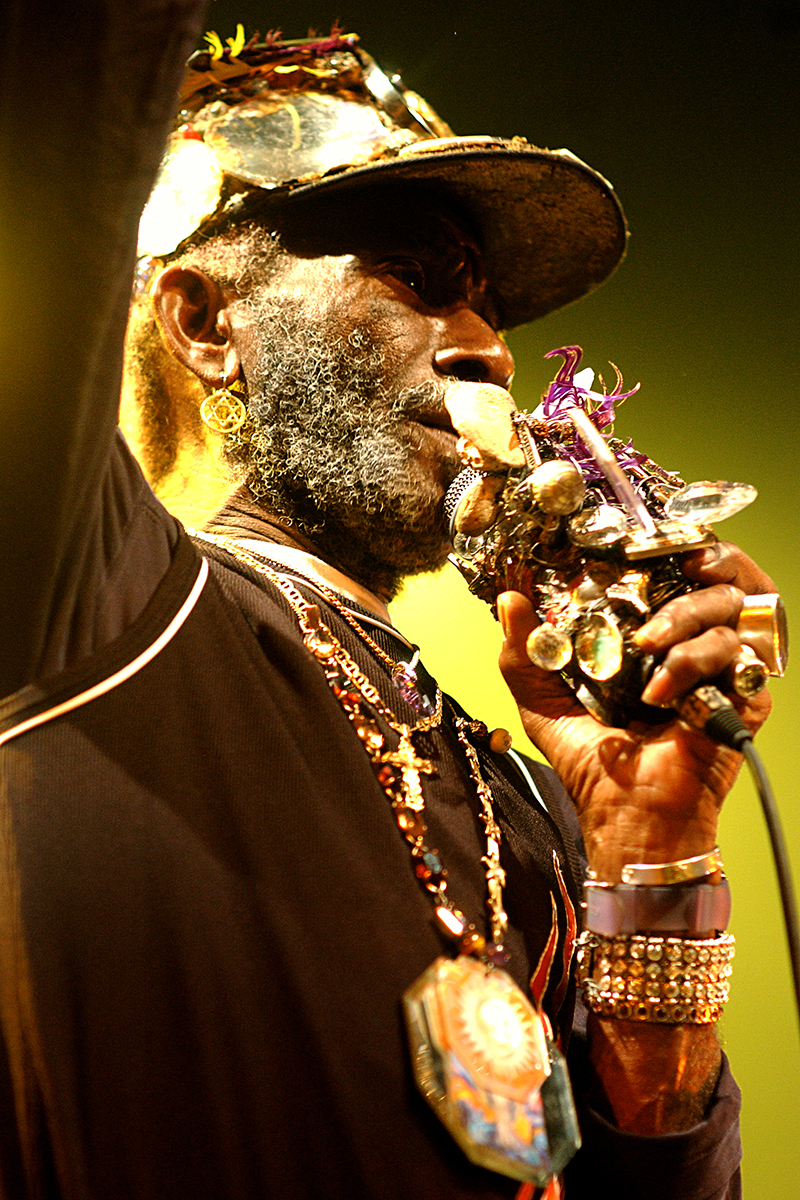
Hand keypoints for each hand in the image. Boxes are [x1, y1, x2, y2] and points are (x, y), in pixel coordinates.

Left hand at [497, 545, 771, 880]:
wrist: (626, 816)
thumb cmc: (590, 763)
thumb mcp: (542, 700)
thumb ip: (524, 649)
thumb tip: (509, 596)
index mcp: (649, 636)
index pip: (671, 570)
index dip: (664, 542)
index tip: (635, 535)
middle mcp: (690, 644)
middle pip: (716, 572)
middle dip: (698, 553)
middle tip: (671, 558)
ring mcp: (723, 668)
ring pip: (728, 605)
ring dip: (684, 615)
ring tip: (648, 645)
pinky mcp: (746, 696)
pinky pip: (736, 652)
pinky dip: (693, 663)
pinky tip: (659, 696)